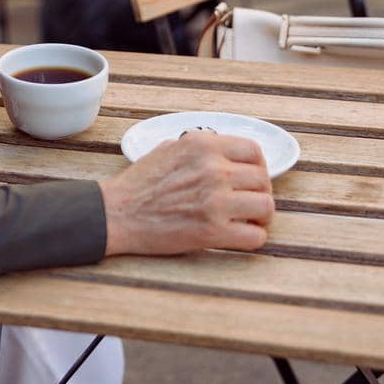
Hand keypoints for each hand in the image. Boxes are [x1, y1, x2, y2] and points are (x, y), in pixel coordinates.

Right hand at [97, 131, 273, 255]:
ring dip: (260, 216)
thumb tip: (223, 154)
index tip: (252, 176)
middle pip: (263, 180)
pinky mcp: (212, 231)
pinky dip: (251, 238)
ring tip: (247, 220)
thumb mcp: (168, 147)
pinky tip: (238, 235)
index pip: (254, 150)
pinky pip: (255, 236)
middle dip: (260, 192)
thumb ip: (199, 148)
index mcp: (203, 146)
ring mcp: (215, 201)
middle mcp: (213, 169)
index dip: (258, 166)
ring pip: (266, 207)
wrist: (117, 213)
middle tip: (249, 202)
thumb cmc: (139, 183)